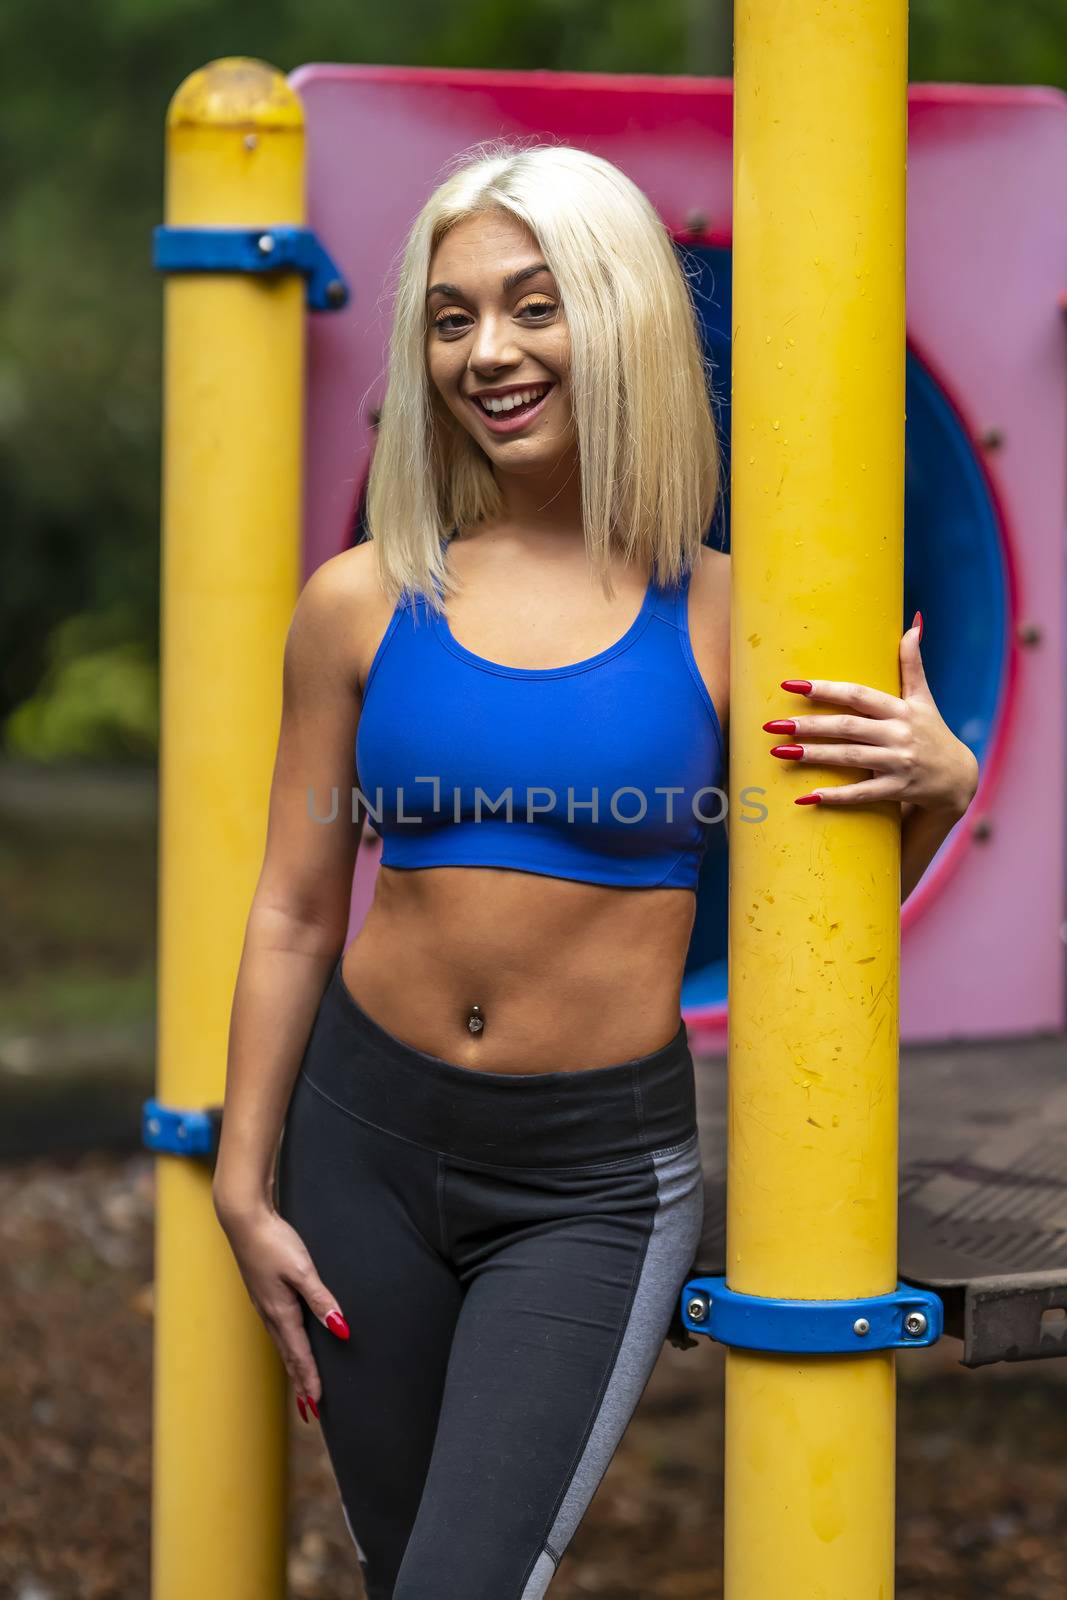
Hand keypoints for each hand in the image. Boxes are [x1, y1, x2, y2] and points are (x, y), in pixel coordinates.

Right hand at [213, 1193, 349, 1423]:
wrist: (244, 1219)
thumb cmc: (273, 1241)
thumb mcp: (302, 1270)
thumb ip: (322, 1300)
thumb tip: (341, 1329)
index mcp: (281, 1311)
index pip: (299, 1354)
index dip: (309, 1380)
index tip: (316, 1406)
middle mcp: (270, 1312)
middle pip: (288, 1355)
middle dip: (299, 1381)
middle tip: (308, 1409)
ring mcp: (263, 1302)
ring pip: (281, 1343)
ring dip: (292, 1365)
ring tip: (300, 1383)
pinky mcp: (262, 1291)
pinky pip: (276, 1328)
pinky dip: (285, 1344)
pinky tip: (287, 1340)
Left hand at [764, 613, 979, 813]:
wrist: (958, 778)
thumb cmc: (931, 731)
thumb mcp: (924, 698)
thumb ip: (912, 664)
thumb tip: (913, 623)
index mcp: (901, 709)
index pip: (858, 695)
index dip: (825, 689)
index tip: (792, 685)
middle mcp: (899, 734)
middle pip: (847, 727)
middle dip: (809, 726)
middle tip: (772, 725)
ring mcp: (898, 763)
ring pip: (850, 758)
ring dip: (813, 756)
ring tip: (779, 752)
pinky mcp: (897, 789)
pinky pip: (863, 794)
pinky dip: (836, 796)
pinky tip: (806, 797)